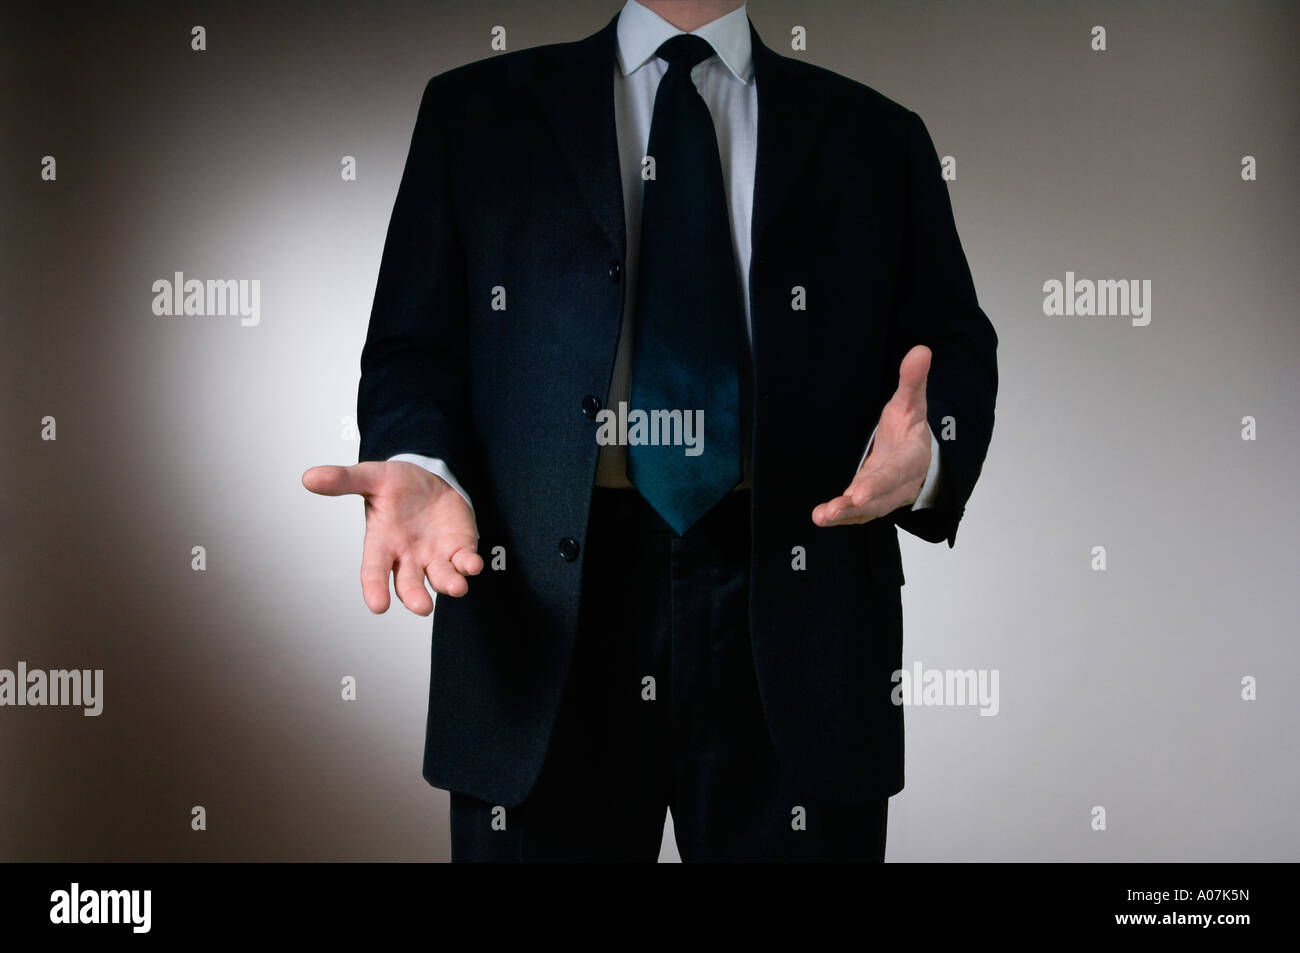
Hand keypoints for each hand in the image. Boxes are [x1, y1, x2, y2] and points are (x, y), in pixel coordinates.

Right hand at [302, 460, 482, 614]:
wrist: (430, 476)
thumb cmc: (397, 484)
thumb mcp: (371, 476)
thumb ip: (344, 480)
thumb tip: (309, 477)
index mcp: (382, 543)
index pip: (374, 571)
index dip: (374, 588)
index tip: (378, 605)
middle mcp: (408, 556)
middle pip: (410, 585)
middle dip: (416, 597)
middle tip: (422, 607)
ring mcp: (435, 556)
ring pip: (441, 578)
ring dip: (449, 584)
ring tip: (456, 588)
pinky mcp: (459, 549)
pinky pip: (464, 562)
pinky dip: (469, 566)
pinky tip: (473, 565)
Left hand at [812, 345, 932, 526]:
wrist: (916, 452)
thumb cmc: (909, 427)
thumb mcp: (911, 402)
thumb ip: (913, 380)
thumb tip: (921, 350)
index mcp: (912, 458)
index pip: (896, 472)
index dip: (879, 483)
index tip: (858, 492)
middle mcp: (900, 483)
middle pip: (880, 498)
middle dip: (857, 506)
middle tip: (833, 511)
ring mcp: (885, 496)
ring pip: (867, 511)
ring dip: (845, 516)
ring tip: (822, 517)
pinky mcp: (871, 503)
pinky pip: (858, 514)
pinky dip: (842, 518)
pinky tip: (822, 518)